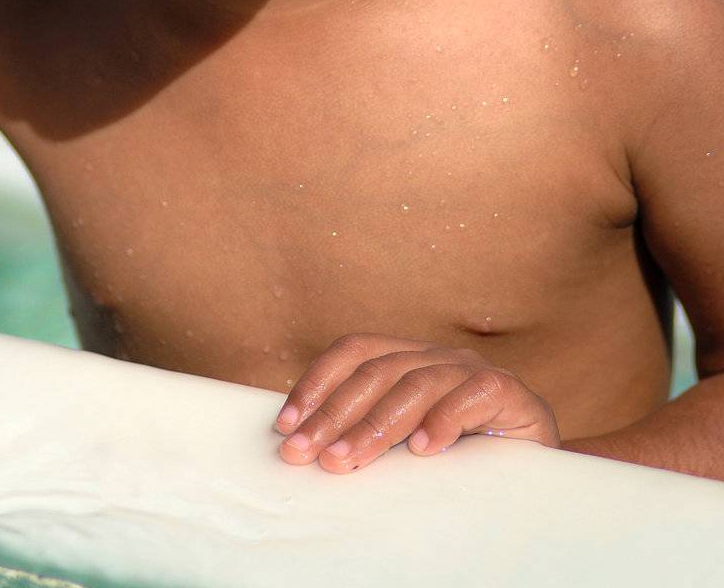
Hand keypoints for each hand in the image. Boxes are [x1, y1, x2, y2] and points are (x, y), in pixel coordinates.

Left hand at [274, 332, 561, 472]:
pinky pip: (472, 394)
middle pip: (376, 370)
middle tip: (306, 453)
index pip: (353, 352)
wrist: (536, 468)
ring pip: (416, 382)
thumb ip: (368, 431)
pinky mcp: (507, 391)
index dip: (316, 383)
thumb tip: (306, 445)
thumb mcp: (405, 439)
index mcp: (406, 357)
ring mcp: (470, 369)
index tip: (286, 425)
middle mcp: (434, 354)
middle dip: (334, 413)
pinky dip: (444, 419)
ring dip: (376, 424)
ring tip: (348, 459)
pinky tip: (424, 448)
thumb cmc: (461, 454)